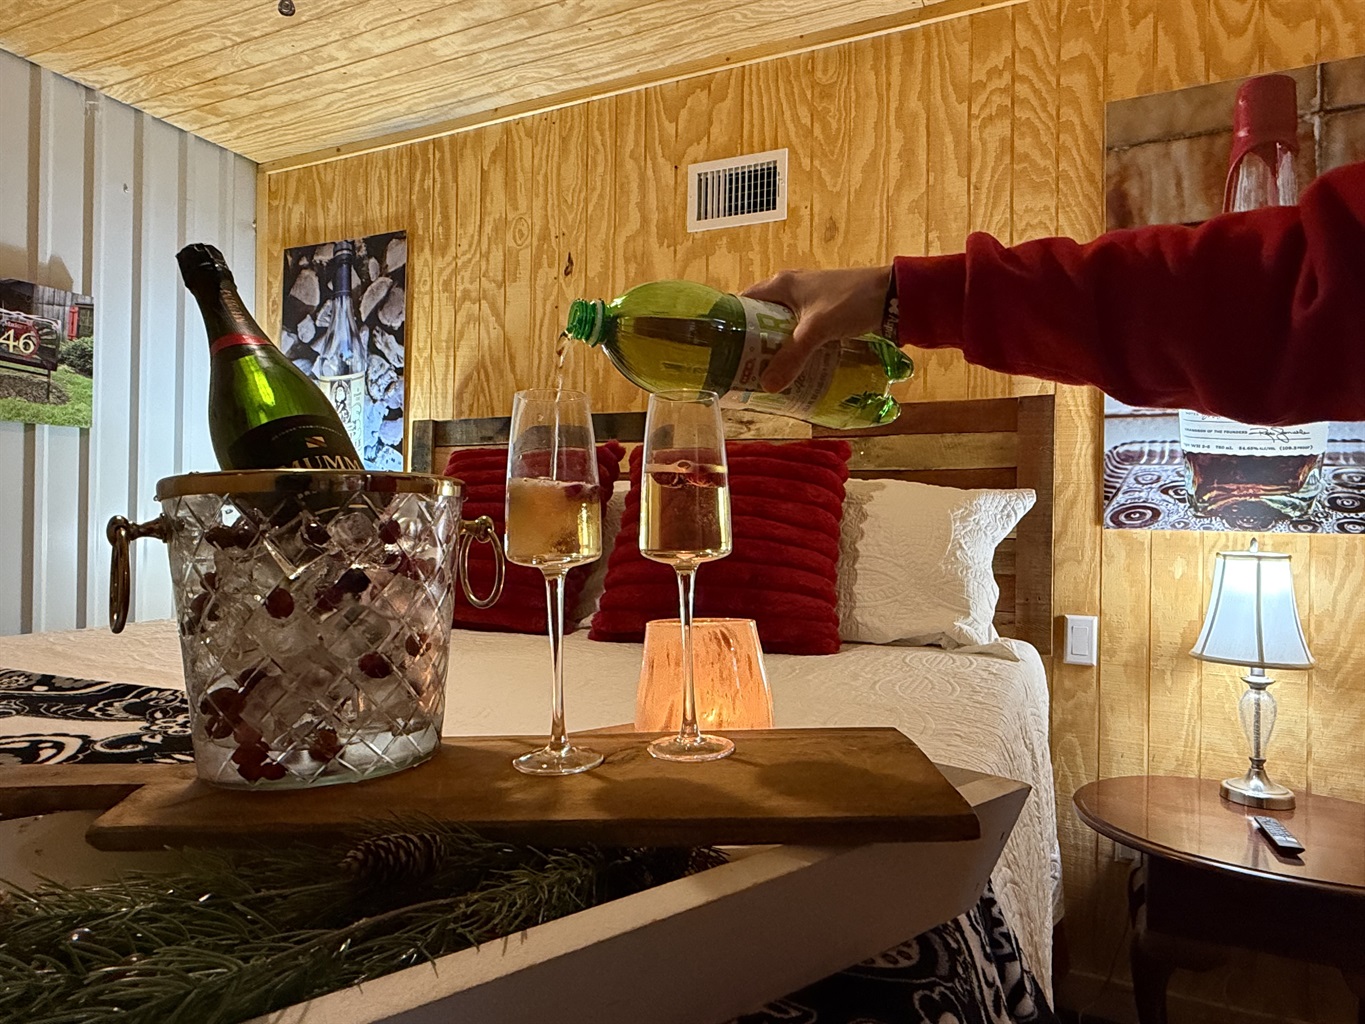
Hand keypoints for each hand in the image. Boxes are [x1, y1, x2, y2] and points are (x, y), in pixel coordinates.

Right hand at [742, 265, 891, 391]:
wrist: (894, 295)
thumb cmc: (852, 301)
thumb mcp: (817, 330)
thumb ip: (792, 357)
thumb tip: (766, 386)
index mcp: (781, 284)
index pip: (743, 301)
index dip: (731, 323)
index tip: (723, 349)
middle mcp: (791, 290)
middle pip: (760, 318)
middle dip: (753, 343)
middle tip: (743, 370)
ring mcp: (809, 303)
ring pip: (781, 328)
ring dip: (775, 349)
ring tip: (765, 375)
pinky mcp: (824, 315)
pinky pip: (800, 334)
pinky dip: (795, 350)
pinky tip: (795, 369)